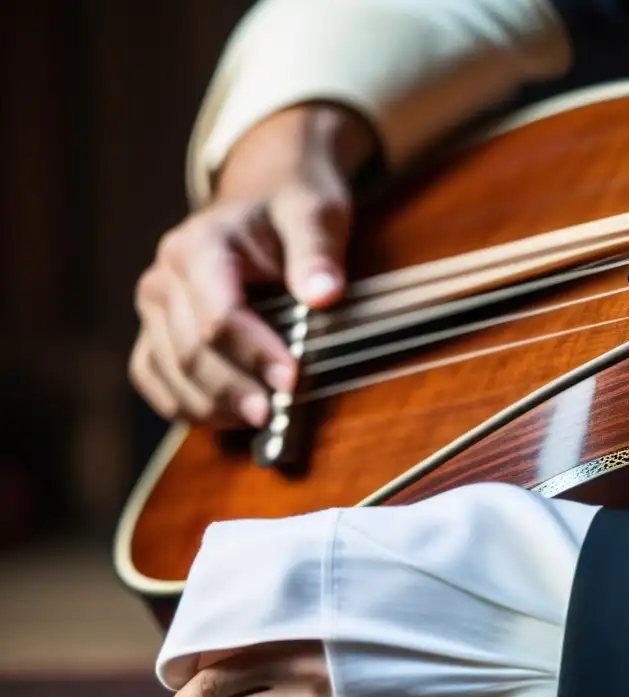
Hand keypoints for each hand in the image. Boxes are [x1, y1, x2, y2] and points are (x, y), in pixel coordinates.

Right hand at [129, 104, 374, 427]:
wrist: (267, 194)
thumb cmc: (292, 204)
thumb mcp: (315, 213)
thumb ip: (317, 251)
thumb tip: (324, 294)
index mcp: (198, 246)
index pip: (219, 317)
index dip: (254, 355)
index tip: (291, 380)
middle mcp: (164, 277)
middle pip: (190, 352)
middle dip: (234, 389)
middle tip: (275, 415)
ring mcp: (154, 306)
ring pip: (169, 373)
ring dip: (212, 406)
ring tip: (260, 421)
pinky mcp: (155, 329)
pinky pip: (154, 378)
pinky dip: (186, 405)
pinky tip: (228, 417)